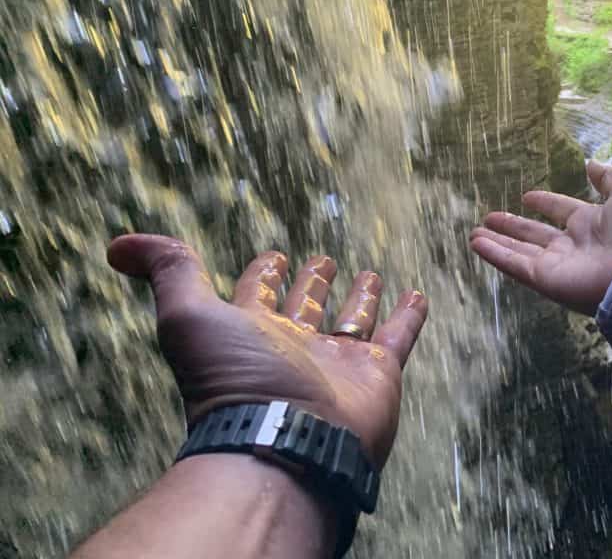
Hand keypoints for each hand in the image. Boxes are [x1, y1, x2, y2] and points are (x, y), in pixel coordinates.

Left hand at [107, 234, 427, 469]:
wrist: (289, 441)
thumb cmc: (236, 379)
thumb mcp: (188, 317)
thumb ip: (168, 274)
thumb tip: (119, 246)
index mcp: (251, 332)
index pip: (256, 293)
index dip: (262, 272)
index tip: (273, 255)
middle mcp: (294, 346)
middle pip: (306, 306)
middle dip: (313, 281)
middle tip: (323, 260)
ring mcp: (338, 360)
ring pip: (352, 320)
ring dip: (360, 297)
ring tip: (369, 274)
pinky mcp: (378, 372)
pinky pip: (397, 337)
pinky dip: (408, 316)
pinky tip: (417, 295)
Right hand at [470, 161, 611, 315]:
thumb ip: (606, 177)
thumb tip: (590, 163)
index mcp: (591, 223)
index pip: (561, 211)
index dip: (544, 203)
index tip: (527, 197)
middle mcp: (571, 245)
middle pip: (534, 235)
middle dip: (513, 226)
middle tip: (489, 217)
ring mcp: (556, 264)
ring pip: (519, 251)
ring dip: (497, 242)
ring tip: (474, 233)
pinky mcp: (545, 280)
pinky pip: (515, 266)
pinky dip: (495, 255)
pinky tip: (476, 244)